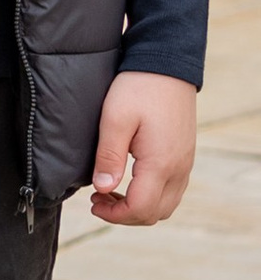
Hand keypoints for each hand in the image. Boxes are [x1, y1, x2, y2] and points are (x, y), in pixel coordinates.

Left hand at [90, 71, 198, 225]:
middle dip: (124, 215)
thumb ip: (109, 156)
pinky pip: (172, 190)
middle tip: (98, 199)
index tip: (93, 202)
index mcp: (161, 163)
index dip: (114, 215)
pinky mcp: (185, 155)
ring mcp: (185, 163)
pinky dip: (151, 196)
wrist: (167, 64)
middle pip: (155, 214)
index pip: (140, 209)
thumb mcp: (115, 119)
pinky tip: (130, 180)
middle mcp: (179, 168)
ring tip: (111, 190)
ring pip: (166, 205)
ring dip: (138, 207)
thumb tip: (102, 189)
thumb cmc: (138, 87)